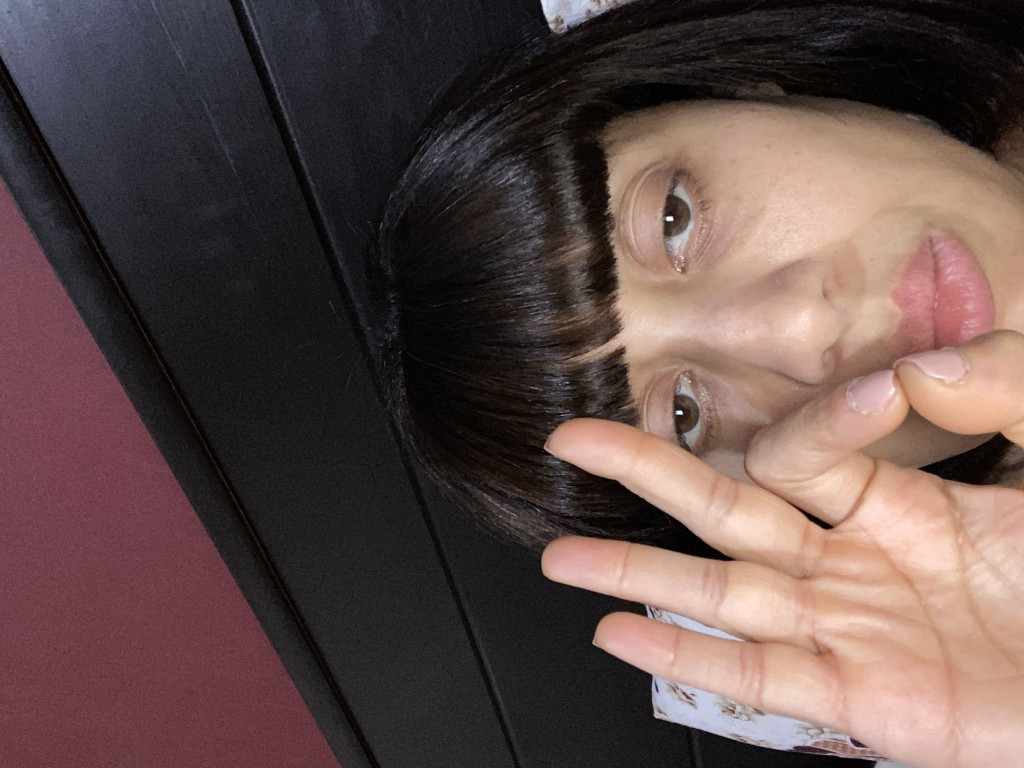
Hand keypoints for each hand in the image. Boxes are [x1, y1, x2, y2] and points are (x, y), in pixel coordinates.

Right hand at [541, 330, 1023, 767]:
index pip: (810, 449)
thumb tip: (918, 368)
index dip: (832, 417)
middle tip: (573, 436)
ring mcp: (847, 629)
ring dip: (637, 574)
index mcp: (891, 502)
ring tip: (560, 559)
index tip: (887, 392)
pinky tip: (622, 633)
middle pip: (724, 509)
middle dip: (645, 472)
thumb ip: (1002, 391)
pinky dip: (688, 658)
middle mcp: (849, 562)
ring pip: (721, 593)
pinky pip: (760, 677)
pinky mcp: (861, 699)